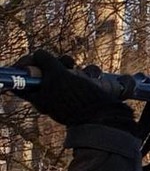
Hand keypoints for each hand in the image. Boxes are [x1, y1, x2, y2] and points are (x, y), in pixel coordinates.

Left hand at [9, 50, 138, 133]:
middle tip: (63, 62)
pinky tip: (92, 75)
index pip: (24, 79)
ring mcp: (67, 99)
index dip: (28, 65)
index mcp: (38, 99)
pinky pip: (80, 81)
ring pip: (63, 75)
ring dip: (70, 67)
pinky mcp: (83, 98)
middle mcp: (50, 99)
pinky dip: (85, 75)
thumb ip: (45, 63)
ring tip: (78, 68)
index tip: (36, 58)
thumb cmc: (78, 99)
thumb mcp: (58, 76)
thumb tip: (38, 54)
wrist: (104, 116)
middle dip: (53, 64)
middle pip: (44, 74)